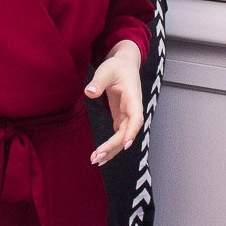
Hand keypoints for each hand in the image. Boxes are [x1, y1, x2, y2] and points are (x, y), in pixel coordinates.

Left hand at [86, 40, 143, 165]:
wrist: (124, 65)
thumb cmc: (117, 66)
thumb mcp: (106, 70)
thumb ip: (98, 82)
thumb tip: (89, 92)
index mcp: (133, 98)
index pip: (136, 117)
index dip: (132, 131)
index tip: (125, 144)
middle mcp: (133, 109)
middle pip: (127, 132)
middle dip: (114, 146)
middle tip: (98, 157)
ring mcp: (128, 115)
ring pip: (123, 136)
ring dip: (112, 149)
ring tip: (96, 160)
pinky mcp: (121, 117)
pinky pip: (118, 135)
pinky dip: (111, 145)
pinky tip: (101, 155)